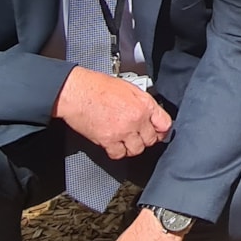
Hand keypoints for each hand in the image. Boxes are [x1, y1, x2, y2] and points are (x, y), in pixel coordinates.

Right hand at [53, 67, 171, 159]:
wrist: (76, 91)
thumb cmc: (97, 86)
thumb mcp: (129, 87)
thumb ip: (142, 102)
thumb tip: (150, 113)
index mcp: (143, 104)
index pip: (164, 123)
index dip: (162, 130)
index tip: (159, 132)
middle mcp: (135, 118)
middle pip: (150, 139)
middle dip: (146, 139)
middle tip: (138, 136)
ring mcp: (122, 130)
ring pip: (137, 149)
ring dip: (132, 147)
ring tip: (126, 140)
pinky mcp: (107, 140)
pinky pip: (118, 154)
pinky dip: (117, 152)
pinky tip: (114, 144)